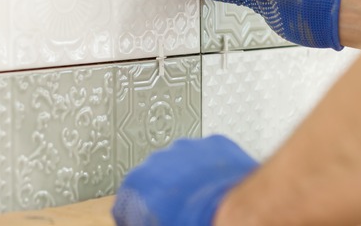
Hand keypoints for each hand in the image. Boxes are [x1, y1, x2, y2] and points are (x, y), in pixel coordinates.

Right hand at [112, 135, 257, 225]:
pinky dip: (210, 168)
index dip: (139, 213)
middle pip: (154, 177)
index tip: (149, 219)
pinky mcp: (212, 143)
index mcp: (136, 184)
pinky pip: (207, 155)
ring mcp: (184, 149)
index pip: (126, 202)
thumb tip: (155, 218)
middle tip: (179, 211)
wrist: (234, 212)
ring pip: (180, 162)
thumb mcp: (158, 225)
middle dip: (165, 191)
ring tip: (201, 199)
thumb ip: (147, 219)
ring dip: (186, 177)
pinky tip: (217, 185)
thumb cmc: (196, 223)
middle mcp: (156, 160)